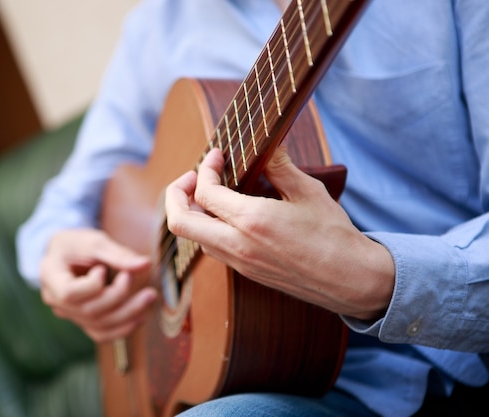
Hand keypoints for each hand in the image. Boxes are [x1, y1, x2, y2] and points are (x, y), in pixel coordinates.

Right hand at [40, 228, 156, 342]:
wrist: (67, 253)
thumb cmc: (78, 243)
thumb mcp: (94, 241)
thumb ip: (118, 254)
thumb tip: (146, 264)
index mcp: (50, 276)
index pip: (70, 293)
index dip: (92, 285)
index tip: (103, 269)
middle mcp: (56, 301)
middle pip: (89, 310)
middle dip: (119, 297)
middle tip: (138, 279)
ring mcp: (69, 314)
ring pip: (99, 324)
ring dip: (128, 314)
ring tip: (149, 297)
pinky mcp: (83, 320)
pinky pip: (102, 333)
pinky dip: (122, 328)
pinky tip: (141, 316)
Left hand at [165, 146, 393, 320]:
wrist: (350, 280)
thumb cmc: (334, 235)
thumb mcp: (309, 192)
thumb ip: (280, 166)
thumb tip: (267, 145)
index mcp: (252, 221)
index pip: (205, 192)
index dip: (205, 168)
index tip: (217, 155)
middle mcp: (238, 245)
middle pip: (180, 222)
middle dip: (175, 194)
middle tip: (192, 178)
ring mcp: (239, 263)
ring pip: (194, 237)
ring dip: (191, 212)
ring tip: (210, 192)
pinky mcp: (246, 272)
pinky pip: (213, 248)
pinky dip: (208, 228)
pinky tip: (227, 214)